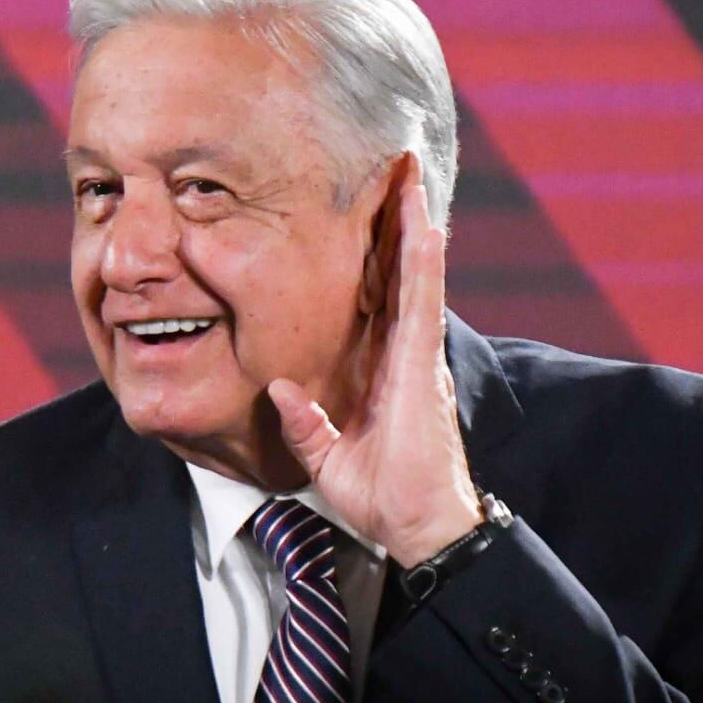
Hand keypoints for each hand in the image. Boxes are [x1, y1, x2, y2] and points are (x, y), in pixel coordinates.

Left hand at [267, 155, 482, 566]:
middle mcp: (406, 355)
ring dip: (415, 227)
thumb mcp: (327, 457)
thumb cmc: (383, 499)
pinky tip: (425, 229)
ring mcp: (417, 357)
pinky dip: (425, 266)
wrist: (420, 528)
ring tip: (410, 180)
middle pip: (401, 276)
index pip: (379, 301)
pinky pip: (423, 307)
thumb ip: (305, 424)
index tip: (375, 219)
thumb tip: (277, 390)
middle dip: (400, 225)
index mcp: (386, 370)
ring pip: (416, 277)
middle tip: (397, 174)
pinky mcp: (422, 368)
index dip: (378, 259)